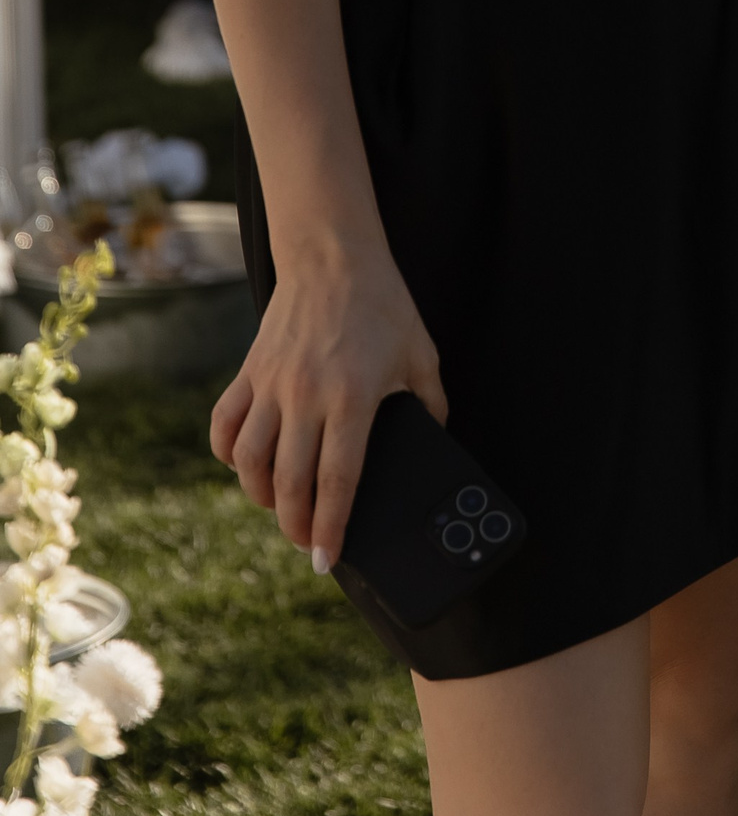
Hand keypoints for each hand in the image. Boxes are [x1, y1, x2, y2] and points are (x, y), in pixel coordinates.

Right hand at [211, 241, 445, 570]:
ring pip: (251, 463)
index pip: (338, 481)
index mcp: (353, 397)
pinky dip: (229, 455)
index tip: (325, 560)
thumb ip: (431, 402)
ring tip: (280, 508)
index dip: (331, 528)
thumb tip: (435, 439)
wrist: (333, 256)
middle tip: (305, 543)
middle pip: (291, 483)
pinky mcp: (248, 373)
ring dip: (263, 497)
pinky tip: (247, 466)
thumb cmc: (383, 304)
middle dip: (296, 526)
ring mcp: (271, 385)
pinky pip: (225, 427)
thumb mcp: (421, 353)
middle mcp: (306, 397)